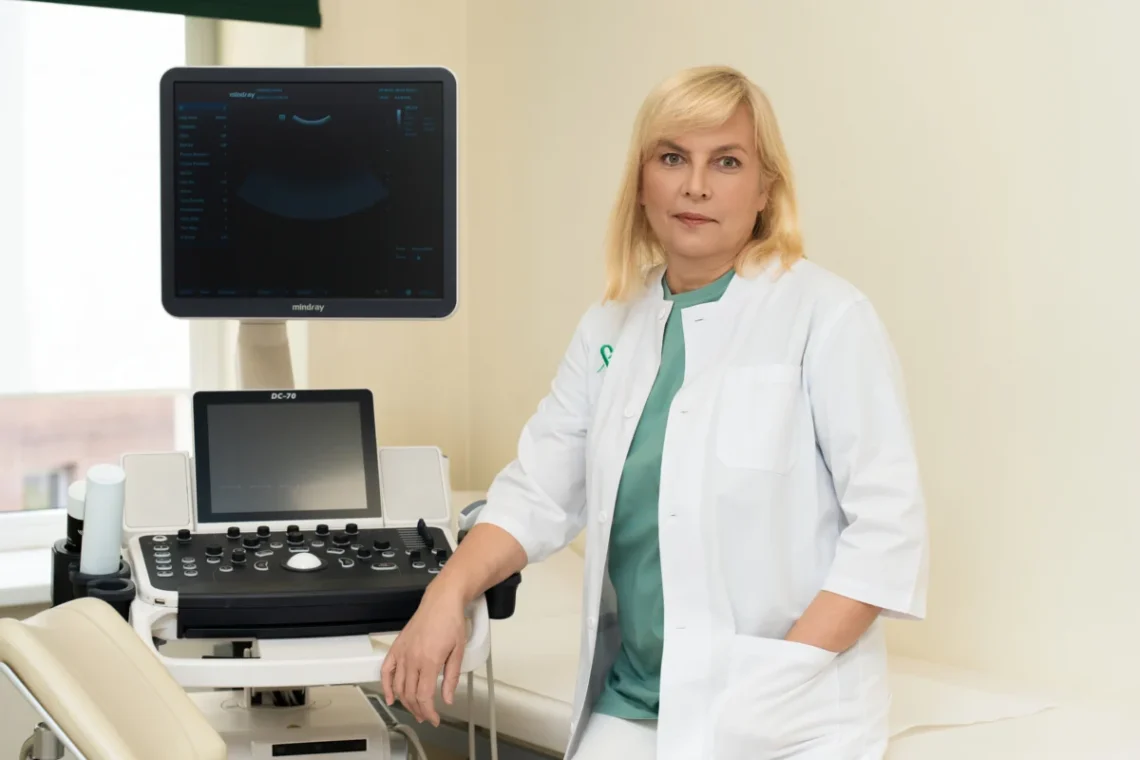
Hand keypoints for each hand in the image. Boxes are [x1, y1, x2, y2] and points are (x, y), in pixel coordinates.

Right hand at [380, 584, 468, 725]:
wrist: (441, 602)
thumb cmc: (451, 621)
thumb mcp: (459, 651)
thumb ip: (451, 677)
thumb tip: (448, 698)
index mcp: (430, 661)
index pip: (424, 696)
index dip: (429, 712)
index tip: (434, 719)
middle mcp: (413, 659)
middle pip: (410, 694)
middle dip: (418, 710)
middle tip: (426, 717)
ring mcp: (402, 653)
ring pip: (399, 686)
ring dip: (405, 702)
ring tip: (415, 710)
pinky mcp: (397, 647)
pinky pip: (386, 670)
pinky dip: (386, 686)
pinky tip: (390, 697)